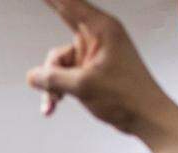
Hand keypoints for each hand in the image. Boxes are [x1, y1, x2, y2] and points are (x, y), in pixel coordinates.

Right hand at [26, 0, 177, 151]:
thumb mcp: (83, 85)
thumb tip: (33, 76)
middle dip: (52, 35)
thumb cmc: (128, 96)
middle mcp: (98, 37)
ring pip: (58, 60)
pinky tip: (54, 104)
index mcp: (102, 29)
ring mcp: (93, 54)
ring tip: (55, 100)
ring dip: (52, 81)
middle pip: (63, 26)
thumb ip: (52, 79)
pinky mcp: (90, 70)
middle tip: (44, 16)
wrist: (144, 117)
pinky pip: (63, 75)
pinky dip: (57, 89)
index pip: (71, 3)